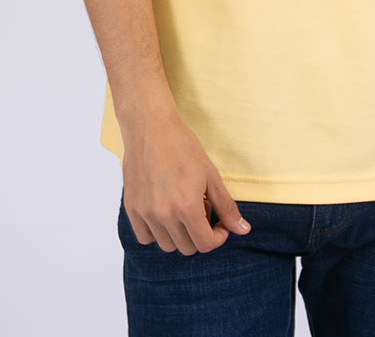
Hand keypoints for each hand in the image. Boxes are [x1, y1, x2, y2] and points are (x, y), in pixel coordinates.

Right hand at [119, 107, 250, 254]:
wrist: (151, 127)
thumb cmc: (183, 146)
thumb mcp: (211, 175)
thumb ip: (226, 206)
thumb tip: (243, 230)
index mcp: (187, 207)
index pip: (205, 244)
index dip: (217, 237)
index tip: (219, 224)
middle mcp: (164, 215)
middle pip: (187, 248)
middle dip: (200, 234)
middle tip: (202, 210)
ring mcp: (146, 213)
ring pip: (167, 245)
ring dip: (179, 234)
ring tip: (183, 208)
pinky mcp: (132, 208)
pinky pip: (145, 237)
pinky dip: (157, 232)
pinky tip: (165, 211)